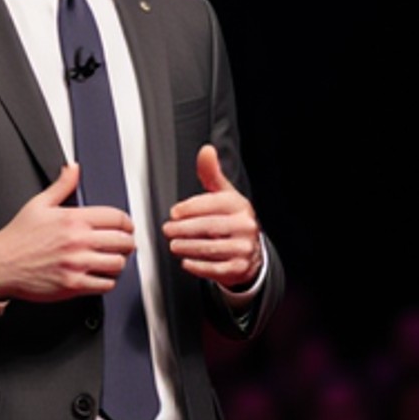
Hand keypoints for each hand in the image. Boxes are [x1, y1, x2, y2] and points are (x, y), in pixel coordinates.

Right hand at [0, 161, 135, 302]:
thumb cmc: (17, 237)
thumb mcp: (38, 204)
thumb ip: (61, 186)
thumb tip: (72, 169)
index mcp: (73, 219)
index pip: (116, 217)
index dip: (126, 223)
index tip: (126, 227)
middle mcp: (77, 241)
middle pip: (122, 241)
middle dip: (127, 243)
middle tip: (123, 245)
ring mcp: (76, 264)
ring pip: (117, 264)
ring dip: (118, 262)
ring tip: (112, 260)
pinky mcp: (73, 285)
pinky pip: (105, 284)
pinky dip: (107, 281)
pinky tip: (100, 275)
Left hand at [163, 145, 260, 288]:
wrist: (250, 254)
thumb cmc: (232, 221)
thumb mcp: (224, 195)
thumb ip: (211, 174)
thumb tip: (206, 151)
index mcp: (239, 205)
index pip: (212, 204)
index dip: (190, 208)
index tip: (174, 213)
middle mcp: (245, 226)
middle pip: (209, 226)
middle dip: (184, 229)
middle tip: (168, 230)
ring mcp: (243, 248)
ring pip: (210, 248)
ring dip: (188, 247)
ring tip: (174, 245)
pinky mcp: (239, 268)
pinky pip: (215, 269)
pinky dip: (198, 266)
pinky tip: (187, 262)